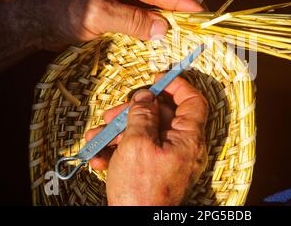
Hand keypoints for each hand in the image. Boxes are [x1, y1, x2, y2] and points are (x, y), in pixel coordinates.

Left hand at [29, 0, 201, 49]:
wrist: (33, 21)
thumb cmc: (61, 11)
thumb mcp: (98, 14)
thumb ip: (132, 20)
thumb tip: (164, 30)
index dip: (183, 2)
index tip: (204, 14)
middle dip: (178, 13)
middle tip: (200, 30)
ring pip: (151, 10)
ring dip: (165, 23)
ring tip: (188, 37)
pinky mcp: (116, 9)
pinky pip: (140, 18)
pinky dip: (151, 29)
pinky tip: (162, 40)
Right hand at [85, 75, 208, 205]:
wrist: (134, 224)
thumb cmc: (140, 188)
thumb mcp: (137, 144)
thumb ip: (142, 115)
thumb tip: (145, 97)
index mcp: (188, 138)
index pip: (193, 102)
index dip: (177, 86)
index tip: (157, 79)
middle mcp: (183, 147)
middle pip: (162, 116)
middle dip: (134, 112)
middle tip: (112, 114)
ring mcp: (169, 159)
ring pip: (147, 133)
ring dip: (119, 132)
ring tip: (96, 137)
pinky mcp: (156, 170)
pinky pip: (140, 151)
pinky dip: (120, 151)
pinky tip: (99, 158)